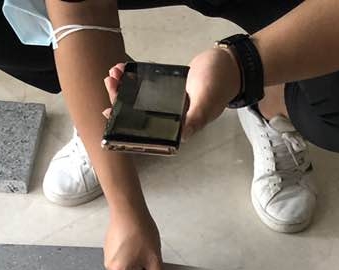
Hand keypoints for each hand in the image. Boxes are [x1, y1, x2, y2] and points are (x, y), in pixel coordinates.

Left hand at [103, 50, 240, 143]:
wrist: (228, 64)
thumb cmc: (219, 84)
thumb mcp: (206, 101)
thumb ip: (195, 118)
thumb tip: (182, 136)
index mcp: (179, 127)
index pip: (147, 130)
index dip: (127, 123)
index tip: (110, 112)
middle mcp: (172, 119)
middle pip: (139, 114)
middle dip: (121, 99)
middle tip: (110, 83)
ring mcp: (169, 104)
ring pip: (141, 100)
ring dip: (125, 88)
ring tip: (114, 74)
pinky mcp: (168, 90)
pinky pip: (147, 87)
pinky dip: (135, 79)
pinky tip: (125, 69)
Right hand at [104, 204, 172, 269]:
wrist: (128, 209)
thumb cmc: (139, 230)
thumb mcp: (154, 259)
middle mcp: (110, 267)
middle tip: (150, 268)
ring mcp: (108, 257)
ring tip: (144, 256)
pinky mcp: (109, 249)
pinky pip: (119, 262)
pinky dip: (129, 261)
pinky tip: (137, 249)